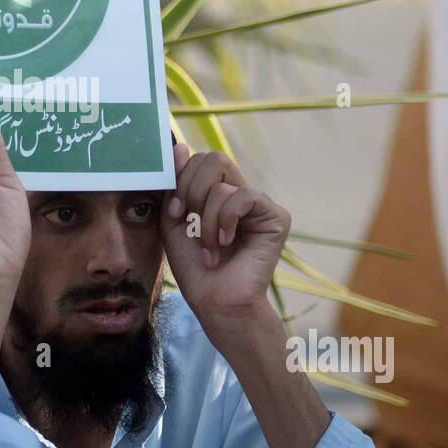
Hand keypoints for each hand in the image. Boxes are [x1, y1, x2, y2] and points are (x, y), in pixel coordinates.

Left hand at [160, 144, 290, 340]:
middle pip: (213, 159)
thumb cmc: (194, 267)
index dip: (181, 179)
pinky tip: (226, 242)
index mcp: (216, 191)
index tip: (174, 212)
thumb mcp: (172, 221)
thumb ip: (174, 185)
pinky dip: (226, 221)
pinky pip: (244, 196)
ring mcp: (258, 204)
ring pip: (222, 185)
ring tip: (210, 248)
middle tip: (188, 221)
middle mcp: (239, 193)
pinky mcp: (275, 216)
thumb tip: (180, 147)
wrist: (215, 301)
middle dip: (191, 191)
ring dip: (206, 221)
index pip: (199, 159)